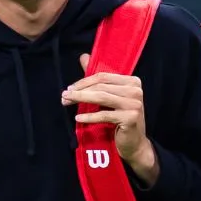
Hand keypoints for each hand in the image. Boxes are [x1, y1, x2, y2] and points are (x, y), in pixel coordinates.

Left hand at [63, 53, 157, 183]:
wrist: (134, 144)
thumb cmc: (120, 119)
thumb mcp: (110, 97)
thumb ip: (98, 79)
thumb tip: (83, 57)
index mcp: (133, 81)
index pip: (103, 76)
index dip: (84, 81)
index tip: (69, 88)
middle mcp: (136, 90)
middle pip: (101, 86)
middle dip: (80, 90)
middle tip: (64, 96)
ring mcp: (134, 104)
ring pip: (101, 97)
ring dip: (81, 99)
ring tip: (67, 102)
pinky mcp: (130, 118)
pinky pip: (104, 115)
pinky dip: (89, 116)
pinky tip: (78, 118)